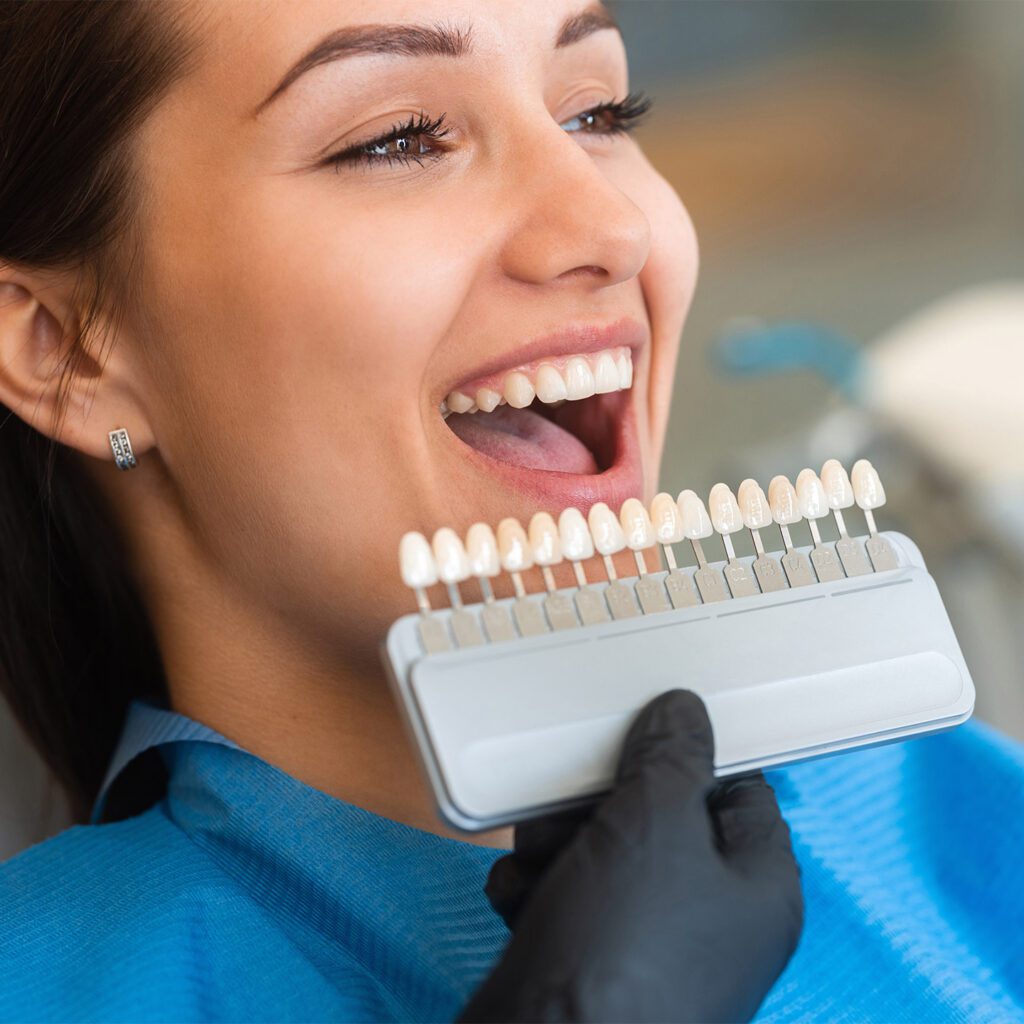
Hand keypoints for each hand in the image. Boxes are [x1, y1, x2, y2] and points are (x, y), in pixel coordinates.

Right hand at [457, 689, 802, 1022]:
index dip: (689, 758)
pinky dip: (539, 888)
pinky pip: (568, 898)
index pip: (739, 792)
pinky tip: (521, 898)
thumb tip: (685, 710)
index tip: (641, 733)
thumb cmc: (625, 945)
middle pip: (658, 820)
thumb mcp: (657, 821)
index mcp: (755, 887)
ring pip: (603, 855)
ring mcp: (647, 947)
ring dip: (557, 843)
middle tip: (568, 803)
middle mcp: (708, 919)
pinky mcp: (590, 966)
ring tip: (537, 859)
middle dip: (599, 803)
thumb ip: (672, 755)